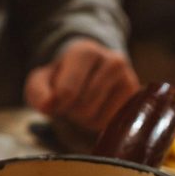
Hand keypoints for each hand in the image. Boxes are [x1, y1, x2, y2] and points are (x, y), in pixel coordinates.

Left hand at [24, 38, 139, 132]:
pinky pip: (110, 123)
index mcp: (86, 52)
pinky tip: (99, 108)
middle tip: (72, 100)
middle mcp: (113, 61)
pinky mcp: (136, 98)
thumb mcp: (41, 81)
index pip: (68, 92)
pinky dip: (99, 123)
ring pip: (97, 118)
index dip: (57, 105)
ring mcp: (129, 79)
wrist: (91, 70)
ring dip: (84, 118)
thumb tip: (47, 106)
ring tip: (85, 102)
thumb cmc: (63, 77)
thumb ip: (37, 92)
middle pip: (83, 108)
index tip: (55, 101)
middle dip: (72, 110)